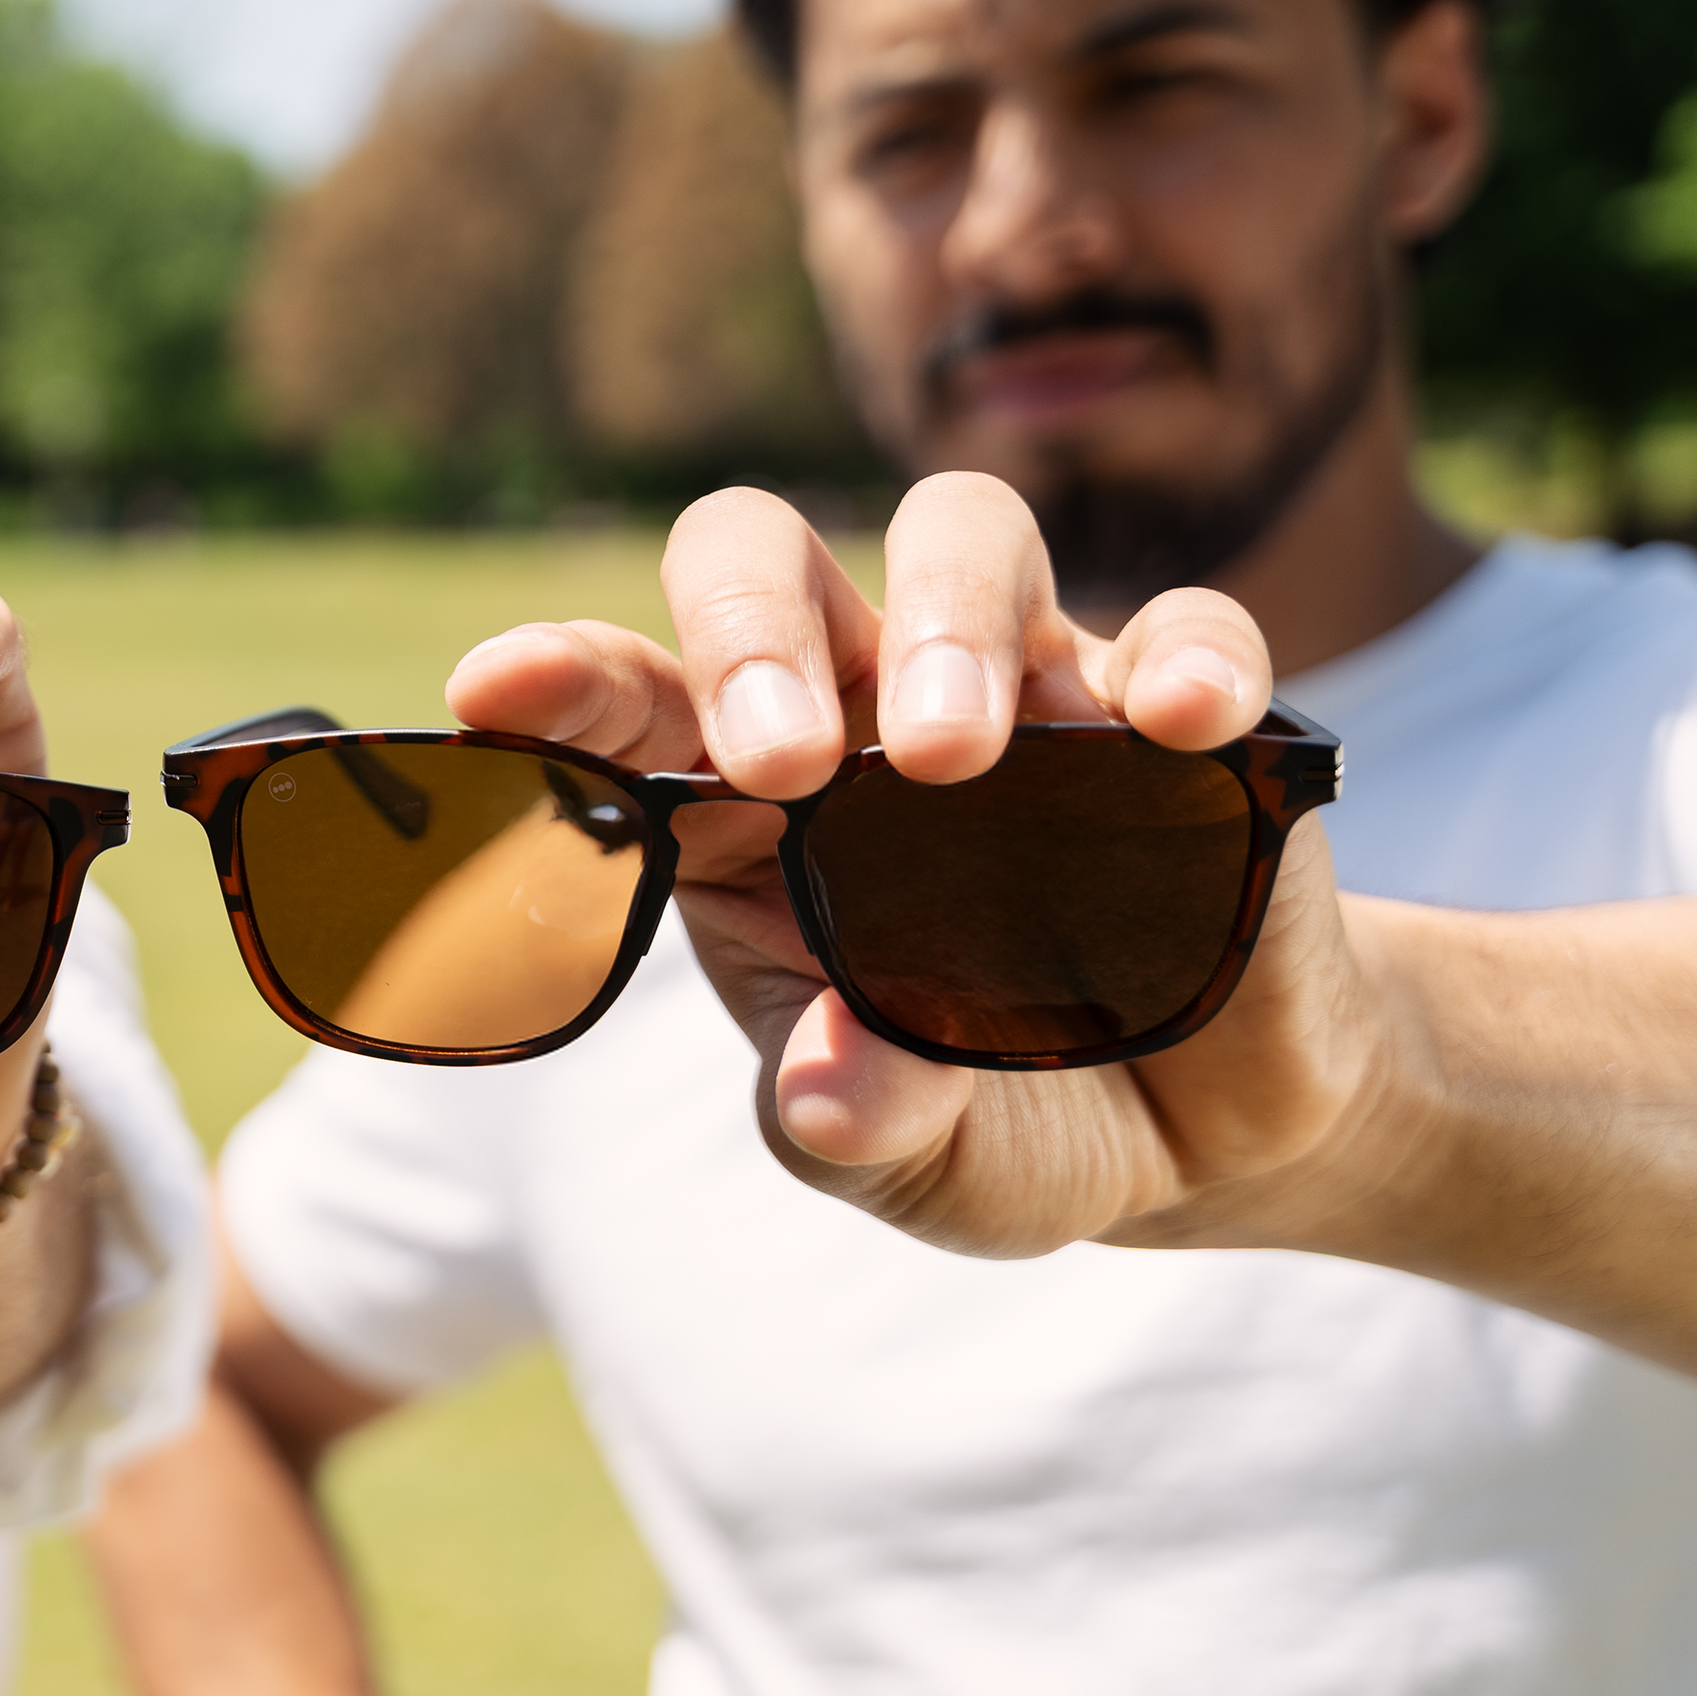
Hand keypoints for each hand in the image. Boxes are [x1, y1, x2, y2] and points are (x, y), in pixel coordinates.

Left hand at [446, 467, 1396, 1261]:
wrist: (1200, 1138)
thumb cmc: (993, 1115)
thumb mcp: (912, 1161)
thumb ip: (854, 1128)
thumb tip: (830, 1087)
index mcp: (743, 804)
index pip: (630, 702)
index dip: (562, 682)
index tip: (495, 691)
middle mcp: (868, 712)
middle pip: (764, 555)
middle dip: (752, 628)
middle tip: (784, 757)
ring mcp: (1028, 693)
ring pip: (961, 534)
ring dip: (946, 621)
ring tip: (958, 759)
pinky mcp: (1187, 719)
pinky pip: (1187, 631)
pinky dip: (1183, 658)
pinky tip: (1176, 726)